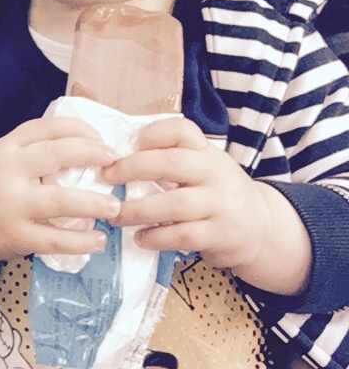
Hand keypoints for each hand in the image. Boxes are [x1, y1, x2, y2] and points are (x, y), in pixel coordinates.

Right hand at [0, 117, 119, 279]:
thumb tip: (84, 143)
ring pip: (59, 201)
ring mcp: (11, 206)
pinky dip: (81, 241)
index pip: (46, 128)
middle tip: (115, 163)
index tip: (102, 139)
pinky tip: (98, 240)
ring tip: (115, 206)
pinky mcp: (16, 237)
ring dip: (93, 203)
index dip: (79, 130)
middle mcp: (7, 172)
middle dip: (91, 155)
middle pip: (55, 155)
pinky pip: (55, 240)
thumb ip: (30, 149)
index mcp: (5, 148)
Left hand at [104, 116, 311, 294]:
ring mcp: (220, 204)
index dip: (153, 133)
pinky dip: (156, 237)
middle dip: (132, 168)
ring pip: (174, 204)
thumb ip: (172, 160)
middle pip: (172, 163)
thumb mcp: (204, 168)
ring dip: (138, 210)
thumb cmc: (218, 194)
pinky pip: (182, 235)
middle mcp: (216, 173)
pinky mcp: (221, 234)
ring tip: (116, 215)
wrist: (262, 229)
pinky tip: (140, 238)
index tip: (130, 143)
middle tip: (106, 177)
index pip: (183, 130)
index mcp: (207, 152)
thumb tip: (118, 158)